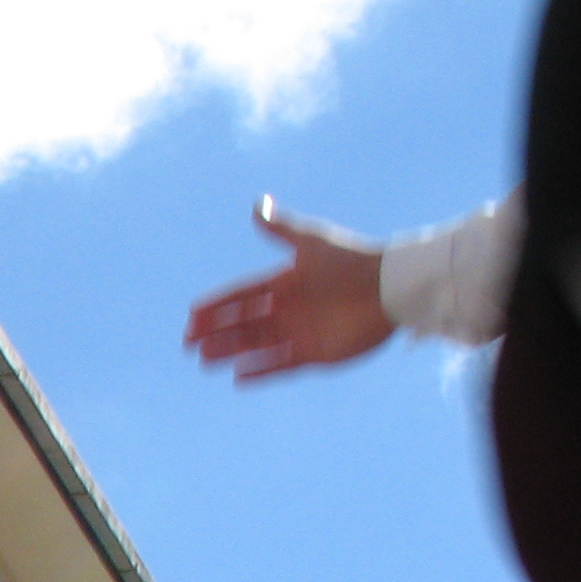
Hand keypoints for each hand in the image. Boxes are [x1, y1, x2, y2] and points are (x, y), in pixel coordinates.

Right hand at [183, 201, 394, 381]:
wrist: (389, 288)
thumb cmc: (351, 262)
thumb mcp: (312, 242)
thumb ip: (281, 228)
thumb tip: (256, 205)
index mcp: (285, 282)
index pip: (242, 296)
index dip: (217, 306)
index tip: (193, 316)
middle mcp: (289, 308)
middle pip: (244, 323)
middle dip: (217, 333)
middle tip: (190, 344)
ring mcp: (300, 332)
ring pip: (256, 345)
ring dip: (230, 351)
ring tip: (206, 360)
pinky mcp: (315, 354)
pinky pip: (281, 365)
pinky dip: (260, 371)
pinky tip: (238, 376)